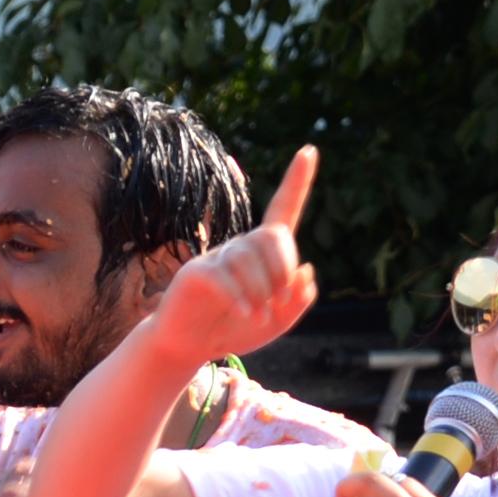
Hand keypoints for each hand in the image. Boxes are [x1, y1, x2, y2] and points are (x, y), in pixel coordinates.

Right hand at [148, 147, 318, 366]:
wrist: (188, 346)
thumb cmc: (233, 329)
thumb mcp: (277, 322)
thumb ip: (299, 300)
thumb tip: (306, 269)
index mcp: (263, 255)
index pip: (282, 210)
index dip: (297, 181)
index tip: (309, 150)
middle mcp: (239, 248)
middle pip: (272, 236)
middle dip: (282, 268)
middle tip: (279, 300)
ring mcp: (215, 258)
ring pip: (249, 258)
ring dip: (261, 291)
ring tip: (256, 315)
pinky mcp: (195, 272)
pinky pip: (224, 276)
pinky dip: (240, 297)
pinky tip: (243, 312)